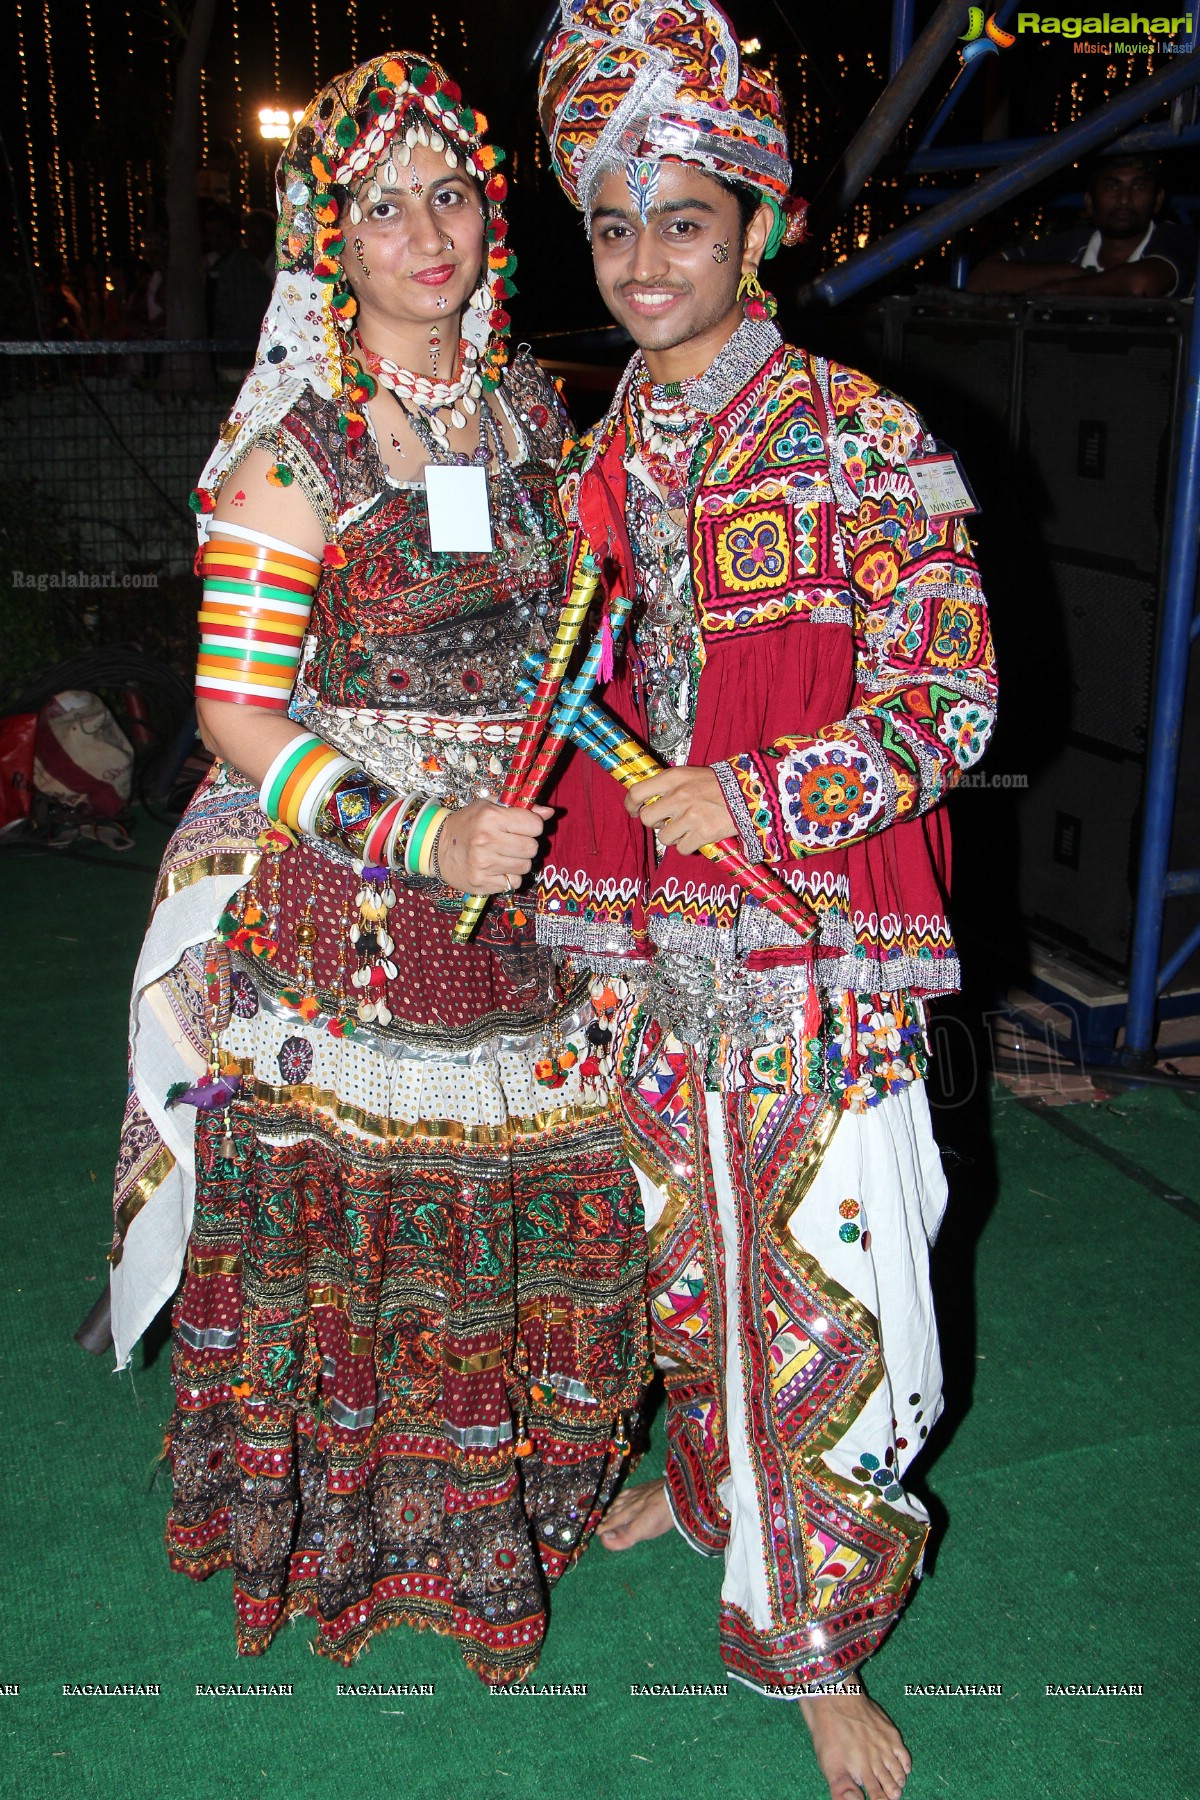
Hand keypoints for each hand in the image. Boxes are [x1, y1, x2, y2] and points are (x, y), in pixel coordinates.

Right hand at [433, 799, 553, 893]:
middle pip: (532, 848)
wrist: (438, 847)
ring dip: (518, 862)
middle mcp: (487, 840)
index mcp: (490, 817)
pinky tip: (496, 868)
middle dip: (525, 845)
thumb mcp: (489, 807)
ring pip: (525, 866)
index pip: (535, 825)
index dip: (532, 826)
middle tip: (510, 842)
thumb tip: (550, 812)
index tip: (521, 827)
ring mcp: (484, 863)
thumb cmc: (467, 824)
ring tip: (502, 855)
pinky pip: (514, 882)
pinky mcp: (482, 882)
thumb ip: (520, 809)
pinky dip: (509, 876)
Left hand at [625, 767, 735, 854]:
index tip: (633, 811)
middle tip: (667, 821)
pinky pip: (682, 849)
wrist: (748, 794)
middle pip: (646, 818)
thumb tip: (649, 801)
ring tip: (687, 829)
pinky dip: (688, 846)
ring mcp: (690, 816)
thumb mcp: (690, 775)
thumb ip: (669, 785)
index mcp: (674, 778)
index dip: (630, 805)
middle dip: (655, 823)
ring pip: (663, 837)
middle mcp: (678, 796)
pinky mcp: (702, 833)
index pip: (637, 792)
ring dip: (673, 837)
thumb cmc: (718, 785)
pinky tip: (697, 838)